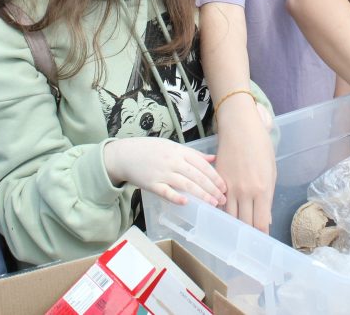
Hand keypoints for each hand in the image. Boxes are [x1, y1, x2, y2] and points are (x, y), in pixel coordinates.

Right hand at [103, 137, 226, 206]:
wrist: (124, 155)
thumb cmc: (150, 150)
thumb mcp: (172, 146)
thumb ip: (193, 153)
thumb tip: (213, 158)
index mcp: (179, 151)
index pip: (202, 164)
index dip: (215, 176)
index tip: (224, 187)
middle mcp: (172, 161)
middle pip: (197, 176)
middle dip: (212, 188)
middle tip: (223, 199)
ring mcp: (162, 173)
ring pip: (185, 184)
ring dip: (201, 195)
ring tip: (212, 203)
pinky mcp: (151, 184)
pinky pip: (166, 192)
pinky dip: (176, 197)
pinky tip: (187, 203)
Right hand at [214, 98, 275, 231]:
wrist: (240, 127)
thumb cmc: (260, 147)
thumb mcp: (270, 172)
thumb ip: (267, 197)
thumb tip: (265, 219)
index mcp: (262, 190)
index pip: (260, 223)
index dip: (260, 236)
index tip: (261, 243)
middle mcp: (244, 192)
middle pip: (244, 224)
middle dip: (247, 235)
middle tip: (249, 242)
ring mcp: (229, 187)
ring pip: (229, 217)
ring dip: (234, 226)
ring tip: (237, 233)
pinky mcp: (218, 181)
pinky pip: (219, 203)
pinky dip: (223, 212)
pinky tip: (225, 216)